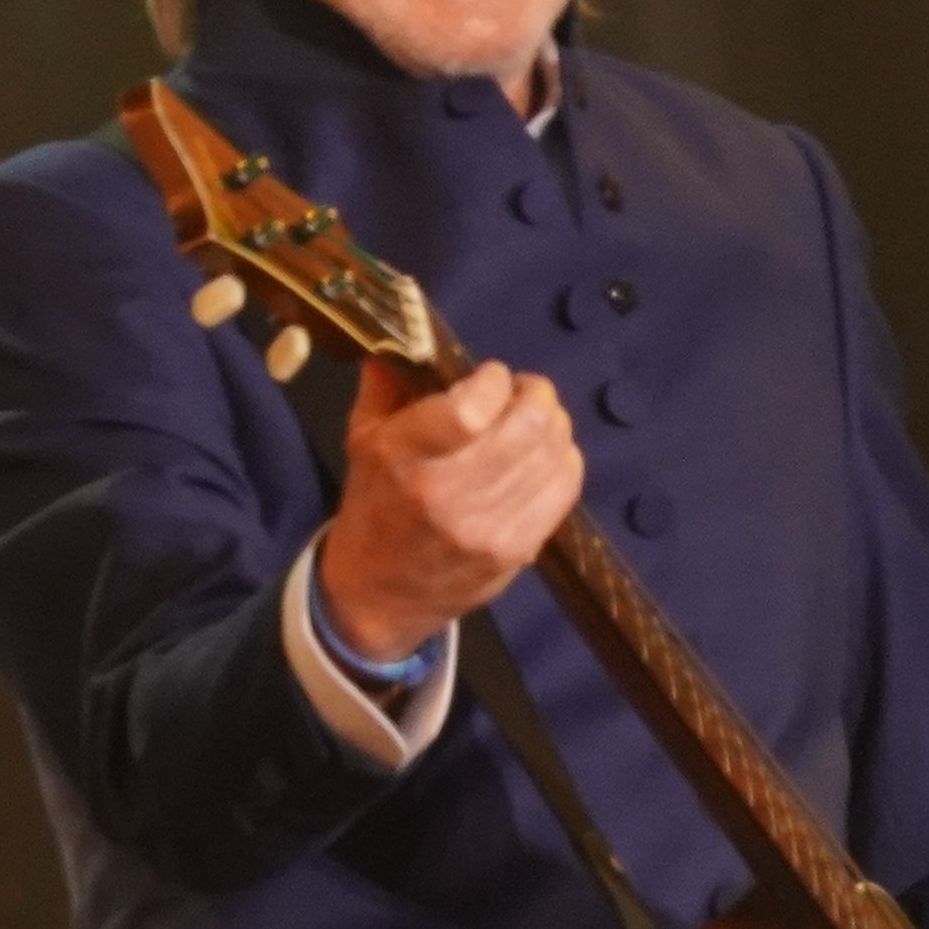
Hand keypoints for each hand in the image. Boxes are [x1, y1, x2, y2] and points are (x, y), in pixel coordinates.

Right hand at [319, 358, 579, 665]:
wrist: (379, 594)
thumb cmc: (373, 504)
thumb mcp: (363, 438)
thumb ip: (387, 384)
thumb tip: (409, 335)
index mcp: (402, 458)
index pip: (470, 408)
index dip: (494, 381)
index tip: (489, 377)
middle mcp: (446, 495)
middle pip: (525, 427)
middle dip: (535, 395)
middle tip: (522, 393)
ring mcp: (487, 528)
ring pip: (553, 454)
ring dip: (553, 424)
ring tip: (535, 421)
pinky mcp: (518, 550)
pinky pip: (565, 488)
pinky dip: (564, 459)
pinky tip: (546, 454)